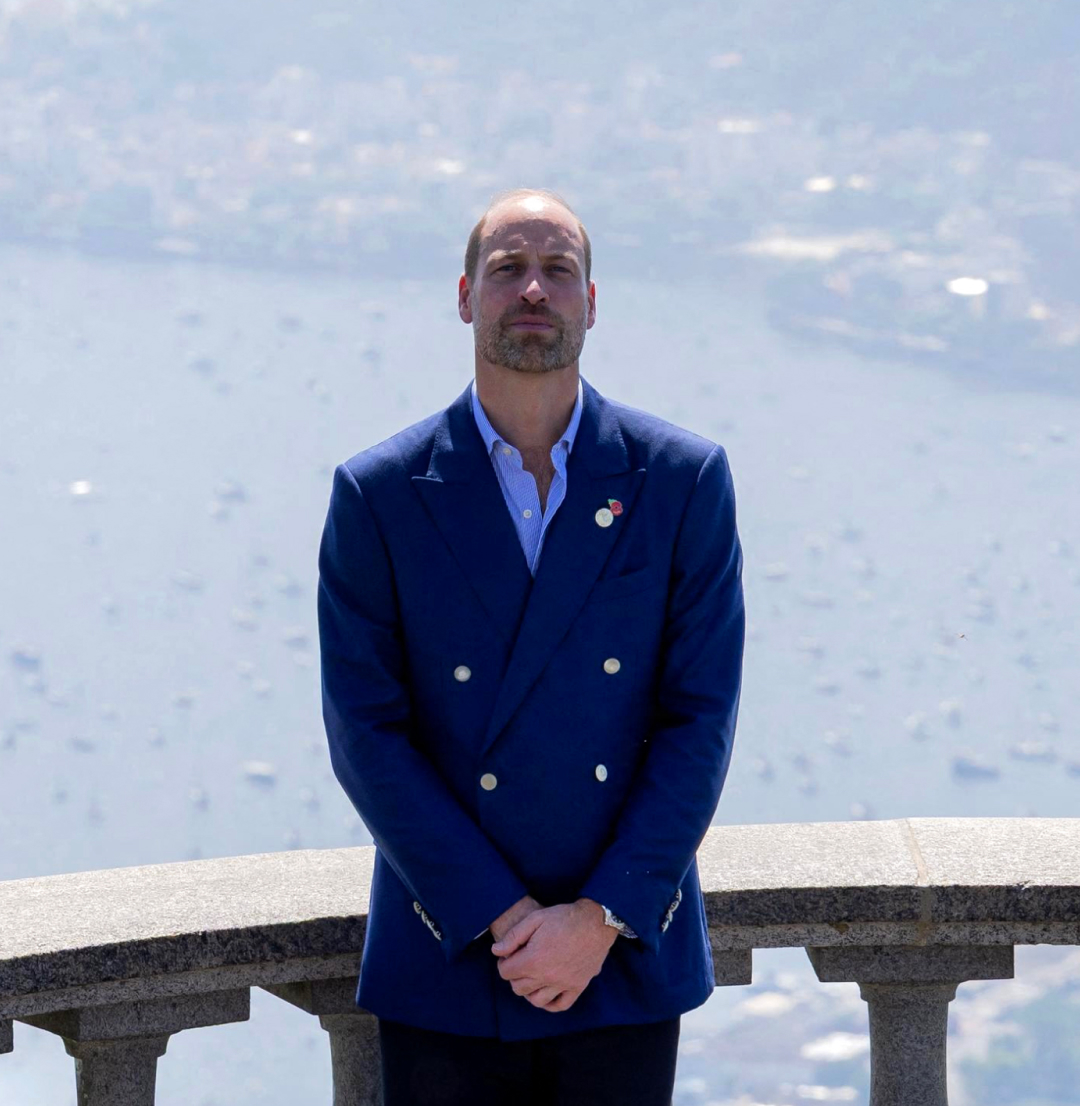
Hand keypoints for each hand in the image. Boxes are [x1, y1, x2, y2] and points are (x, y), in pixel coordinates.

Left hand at [491, 898, 617, 1012]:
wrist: (595, 921)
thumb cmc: (564, 917)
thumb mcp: (535, 918)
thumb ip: (513, 936)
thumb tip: (496, 951)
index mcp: (534, 959)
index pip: (506, 973)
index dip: (503, 963)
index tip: (508, 955)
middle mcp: (547, 976)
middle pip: (518, 988)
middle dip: (514, 976)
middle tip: (519, 963)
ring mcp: (563, 984)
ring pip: (536, 1000)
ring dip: (529, 991)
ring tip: (532, 977)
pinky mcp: (578, 986)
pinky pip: (560, 1005)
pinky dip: (550, 1003)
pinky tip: (546, 992)